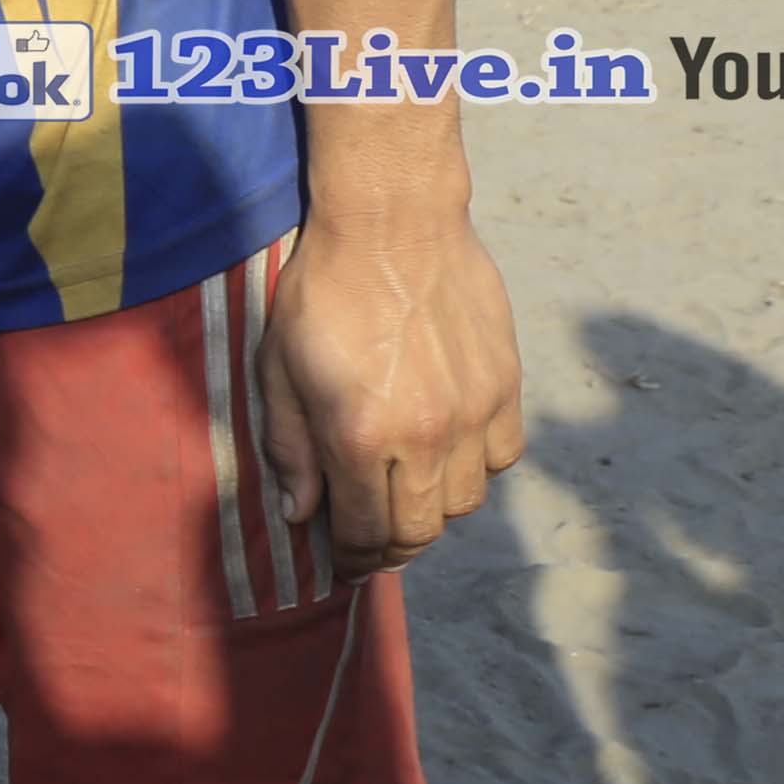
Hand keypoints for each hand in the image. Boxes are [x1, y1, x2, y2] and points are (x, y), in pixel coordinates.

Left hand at [251, 187, 523, 578]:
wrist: (393, 222)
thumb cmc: (322, 291)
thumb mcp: (277, 367)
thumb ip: (289, 447)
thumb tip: (301, 516)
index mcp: (359, 435)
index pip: (364, 532)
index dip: (351, 558)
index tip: (343, 561)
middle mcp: (425, 435)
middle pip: (419, 530)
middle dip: (391, 546)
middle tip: (372, 537)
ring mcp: (474, 412)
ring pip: (465, 500)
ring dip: (432, 505)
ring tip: (404, 487)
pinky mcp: (506, 385)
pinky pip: (503, 457)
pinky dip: (476, 466)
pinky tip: (446, 448)